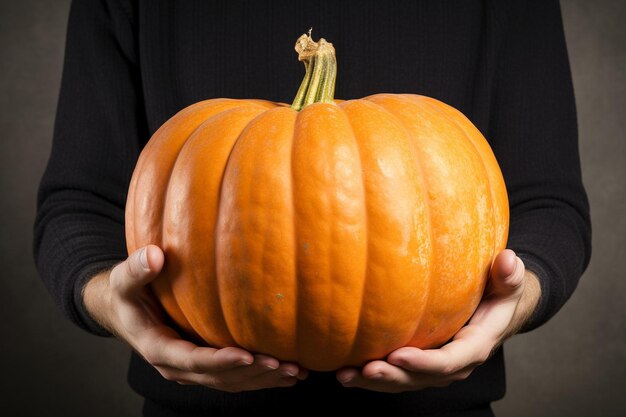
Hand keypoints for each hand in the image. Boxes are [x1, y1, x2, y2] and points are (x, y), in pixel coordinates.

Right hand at [83, 244, 307, 391]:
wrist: (124, 312)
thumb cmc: (127, 294)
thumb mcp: (124, 280)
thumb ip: (136, 269)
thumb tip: (154, 255)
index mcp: (158, 349)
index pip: (193, 360)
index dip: (220, 361)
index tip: (247, 354)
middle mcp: (177, 367)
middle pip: (219, 377)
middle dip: (252, 374)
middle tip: (284, 366)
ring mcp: (192, 370)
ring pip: (231, 382)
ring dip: (262, 380)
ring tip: (294, 373)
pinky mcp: (205, 366)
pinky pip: (234, 378)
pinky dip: (260, 378)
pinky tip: (287, 373)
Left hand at [336, 249, 540, 392]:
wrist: (497, 309)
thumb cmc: (500, 292)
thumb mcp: (508, 283)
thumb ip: (508, 276)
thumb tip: (507, 260)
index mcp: (474, 346)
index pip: (449, 362)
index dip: (423, 362)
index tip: (398, 354)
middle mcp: (454, 364)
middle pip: (420, 378)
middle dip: (392, 376)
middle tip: (364, 369)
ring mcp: (435, 367)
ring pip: (404, 381)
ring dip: (374, 382)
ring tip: (346, 375)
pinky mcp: (421, 364)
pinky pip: (397, 374)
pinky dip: (371, 377)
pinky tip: (346, 371)